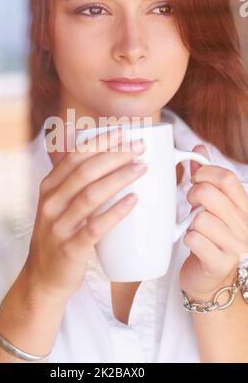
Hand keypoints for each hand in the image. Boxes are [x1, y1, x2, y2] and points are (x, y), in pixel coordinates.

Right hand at [25, 127, 147, 300]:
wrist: (43, 277)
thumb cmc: (59, 234)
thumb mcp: (57, 203)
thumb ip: (72, 180)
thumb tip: (99, 153)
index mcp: (49, 187)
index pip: (75, 156)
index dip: (100, 142)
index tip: (124, 133)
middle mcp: (50, 203)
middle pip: (84, 171)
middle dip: (114, 155)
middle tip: (139, 148)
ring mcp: (58, 226)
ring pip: (91, 195)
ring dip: (119, 177)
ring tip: (142, 167)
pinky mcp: (70, 248)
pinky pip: (95, 226)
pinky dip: (116, 212)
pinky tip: (134, 200)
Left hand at [180, 145, 247, 300]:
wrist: (212, 281)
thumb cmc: (211, 238)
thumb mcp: (212, 206)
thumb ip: (207, 179)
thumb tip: (199, 147)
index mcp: (244, 207)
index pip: (227, 178)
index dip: (204, 173)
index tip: (195, 179)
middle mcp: (244, 225)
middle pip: (211, 194)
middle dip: (193, 194)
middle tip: (191, 203)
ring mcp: (236, 246)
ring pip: (201, 218)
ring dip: (190, 222)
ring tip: (194, 228)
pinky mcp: (221, 263)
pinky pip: (195, 239)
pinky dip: (187, 239)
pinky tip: (192, 244)